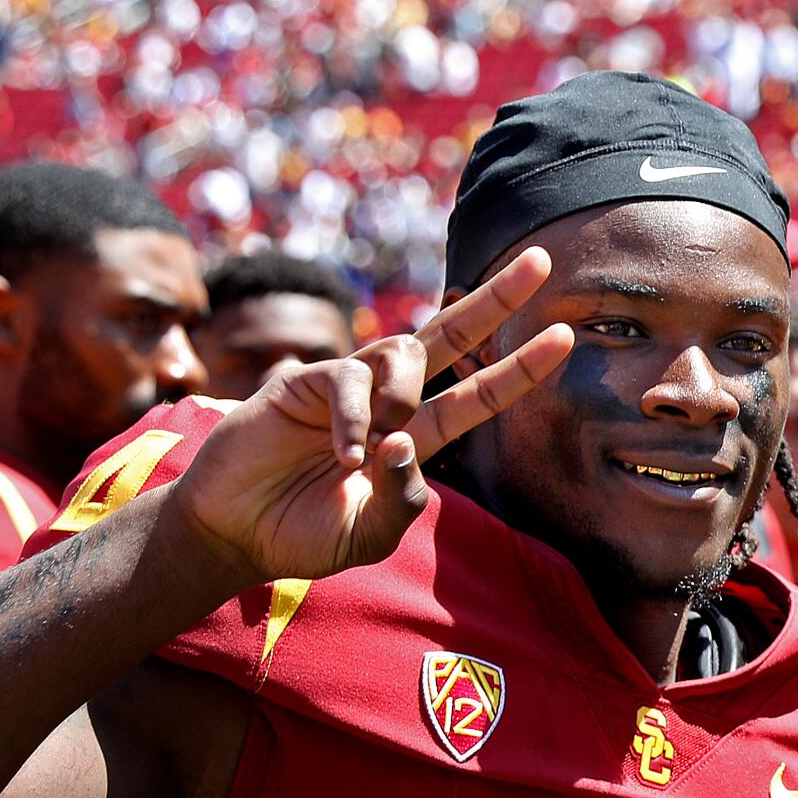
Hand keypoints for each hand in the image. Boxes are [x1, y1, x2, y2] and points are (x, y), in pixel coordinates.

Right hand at [169, 249, 574, 587]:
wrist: (234, 534)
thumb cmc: (302, 535)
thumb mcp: (368, 534)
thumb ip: (402, 499)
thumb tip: (407, 441)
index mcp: (414, 437)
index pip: (476, 393)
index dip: (518, 367)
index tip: (563, 335)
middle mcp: (386, 402)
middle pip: (450, 337)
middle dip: (495, 300)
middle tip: (541, 262)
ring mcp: (344, 386)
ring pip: (403, 353)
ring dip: (407, 392)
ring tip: (379, 443)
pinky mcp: (300, 381)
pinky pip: (347, 379)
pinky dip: (355, 420)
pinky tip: (346, 457)